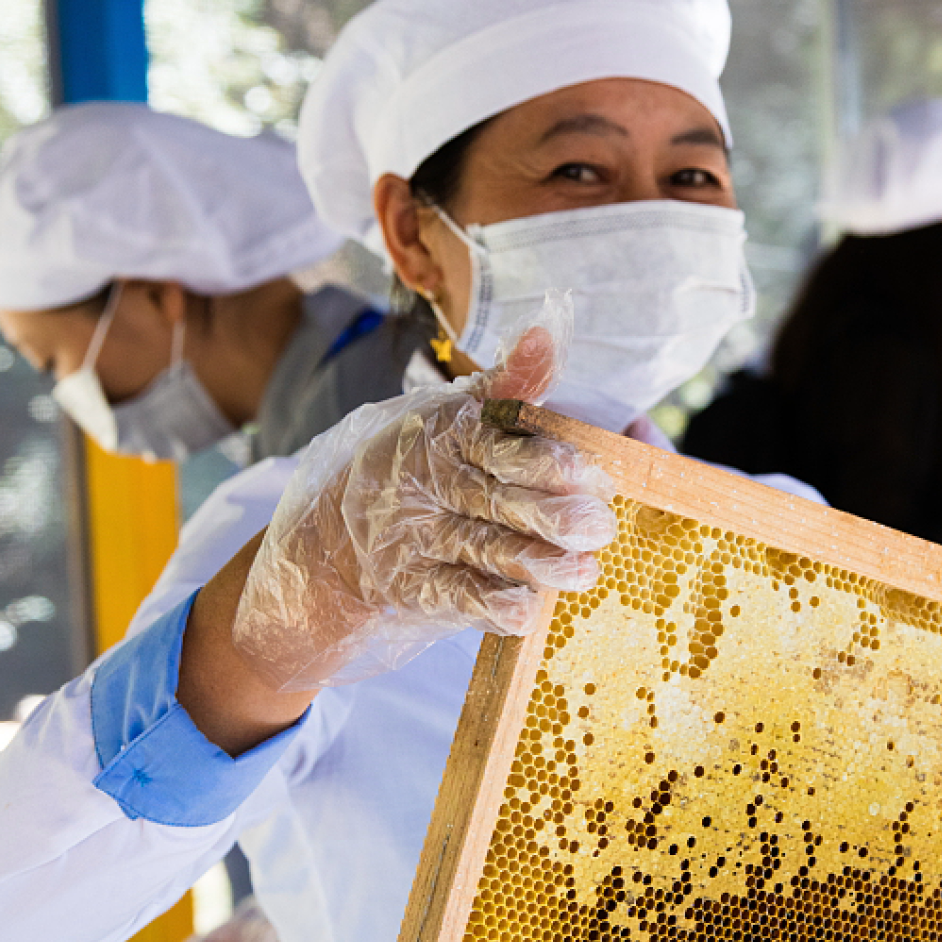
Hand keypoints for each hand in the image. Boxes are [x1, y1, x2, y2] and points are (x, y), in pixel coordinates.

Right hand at [233, 295, 617, 690]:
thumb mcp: (459, 415)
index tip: (594, 476)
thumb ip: (511, 382)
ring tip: (584, 571)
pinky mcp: (412, 584)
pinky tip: (525, 610)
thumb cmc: (427, 465)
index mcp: (447, 433)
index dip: (547, 461)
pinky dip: (489, 603)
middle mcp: (430, 483)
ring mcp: (418, 536)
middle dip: (552, 514)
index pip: (498, 444)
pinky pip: (453, 594)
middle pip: (497, 499)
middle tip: (600, 526)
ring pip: (484, 549)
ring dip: (536, 562)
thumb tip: (546, 331)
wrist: (342, 535)